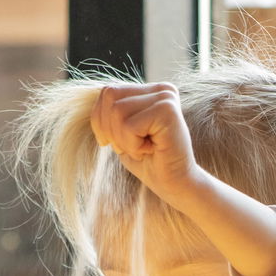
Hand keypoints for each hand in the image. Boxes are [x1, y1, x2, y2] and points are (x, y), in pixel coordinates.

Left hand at [90, 83, 202, 204]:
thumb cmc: (147, 162)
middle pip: (110, 96)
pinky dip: (133, 146)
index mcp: (151, 90)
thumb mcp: (120, 133)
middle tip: (133, 147)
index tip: (118, 142)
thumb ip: (110, 110)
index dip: (101, 121)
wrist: (174, 184)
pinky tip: (152, 150)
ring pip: (117, 111)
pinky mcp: (168, 111)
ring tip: (144, 149)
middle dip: (110, 130)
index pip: (108, 92)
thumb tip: (101, 94)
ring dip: (123, 140)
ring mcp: (166, 97)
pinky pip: (129, 126)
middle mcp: (162, 90)